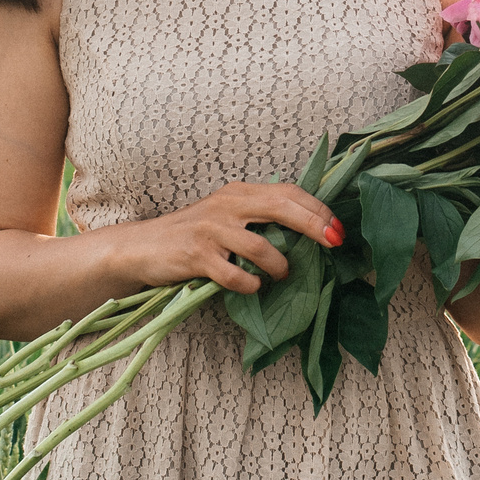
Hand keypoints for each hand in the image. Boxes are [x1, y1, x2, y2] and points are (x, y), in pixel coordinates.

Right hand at [112, 180, 343, 296]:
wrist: (142, 247)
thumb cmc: (192, 235)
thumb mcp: (226, 216)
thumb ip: (258, 218)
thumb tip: (307, 233)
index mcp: (239, 193)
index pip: (287, 192)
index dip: (316, 209)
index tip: (337, 229)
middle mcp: (227, 204)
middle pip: (281, 207)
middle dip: (313, 225)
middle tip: (333, 243)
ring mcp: (211, 229)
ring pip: (261, 246)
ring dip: (279, 265)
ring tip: (281, 276)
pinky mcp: (196, 255)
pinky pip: (235, 275)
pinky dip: (250, 284)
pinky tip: (252, 287)